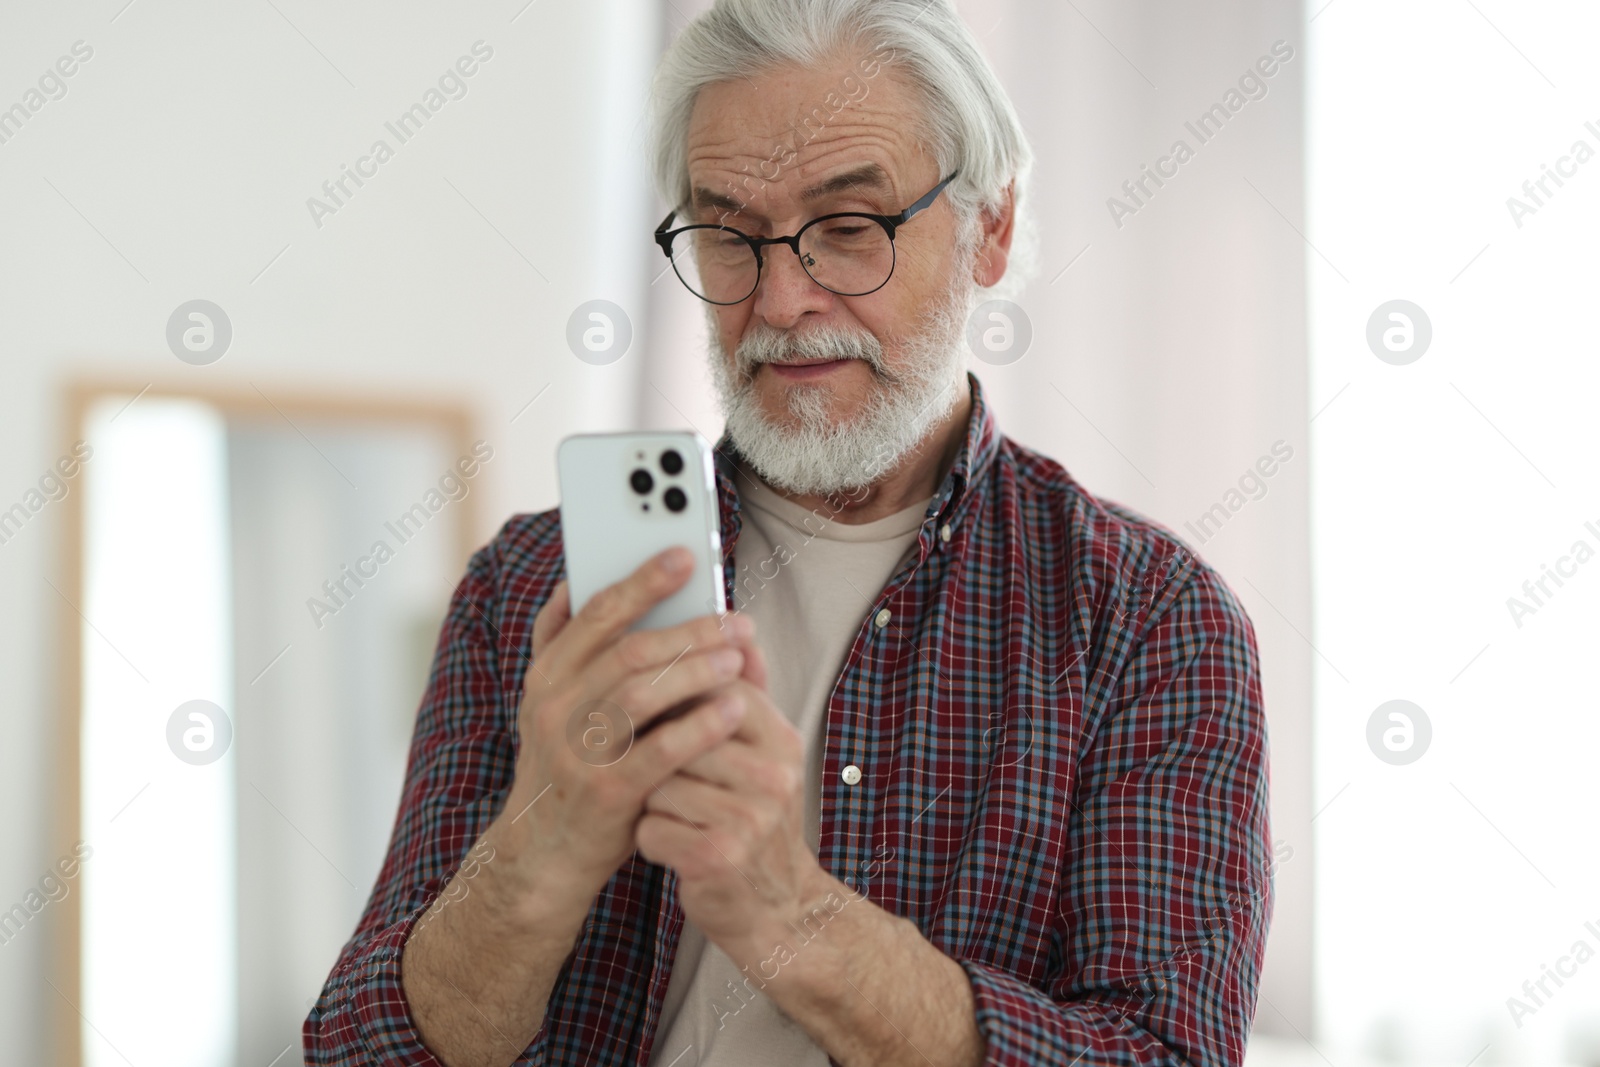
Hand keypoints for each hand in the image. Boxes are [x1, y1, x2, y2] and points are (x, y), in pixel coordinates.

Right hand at [495, 547, 755, 909]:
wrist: (540, 855)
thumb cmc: (565, 765)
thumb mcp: (552, 702)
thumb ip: (564, 645)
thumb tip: (571, 581)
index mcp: (546, 676)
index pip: (596, 613)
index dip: (644, 581)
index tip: (687, 556)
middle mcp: (553, 707)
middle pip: (628, 650)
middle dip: (690, 629)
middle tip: (737, 620)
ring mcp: (576, 751)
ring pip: (642, 694)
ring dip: (697, 670)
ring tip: (738, 657)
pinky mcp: (604, 793)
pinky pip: (660, 750)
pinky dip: (701, 725)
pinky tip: (735, 709)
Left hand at [634, 639, 831, 959]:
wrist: (778, 909)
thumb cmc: (755, 823)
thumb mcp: (766, 757)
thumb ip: (750, 696)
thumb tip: (741, 635)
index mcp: (781, 741)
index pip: (717, 688)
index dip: (674, 691)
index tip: (650, 703)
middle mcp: (772, 777)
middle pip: (681, 733)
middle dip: (655, 748)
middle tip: (645, 761)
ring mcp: (747, 819)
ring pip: (659, 781)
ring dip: (648, 798)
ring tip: (666, 811)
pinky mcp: (717, 859)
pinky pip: (651, 828)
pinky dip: (649, 837)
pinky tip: (668, 844)